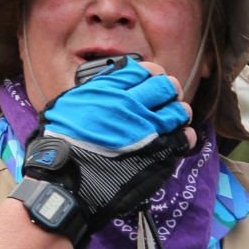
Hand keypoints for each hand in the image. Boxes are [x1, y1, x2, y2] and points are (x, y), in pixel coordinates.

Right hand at [41, 58, 191, 151]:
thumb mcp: (71, 102)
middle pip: (167, 87)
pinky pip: (184, 137)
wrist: (67, 178)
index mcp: (112, 90)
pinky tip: (179, 137)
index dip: (152, 75)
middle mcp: (132, 106)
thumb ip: (95, 89)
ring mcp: (147, 130)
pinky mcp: (158, 153)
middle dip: (168, 91)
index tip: (150, 82)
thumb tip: (114, 80)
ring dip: (178, 113)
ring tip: (173, 119)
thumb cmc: (63, 142)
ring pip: (180, 111)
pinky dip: (185, 135)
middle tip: (165, 100)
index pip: (146, 70)